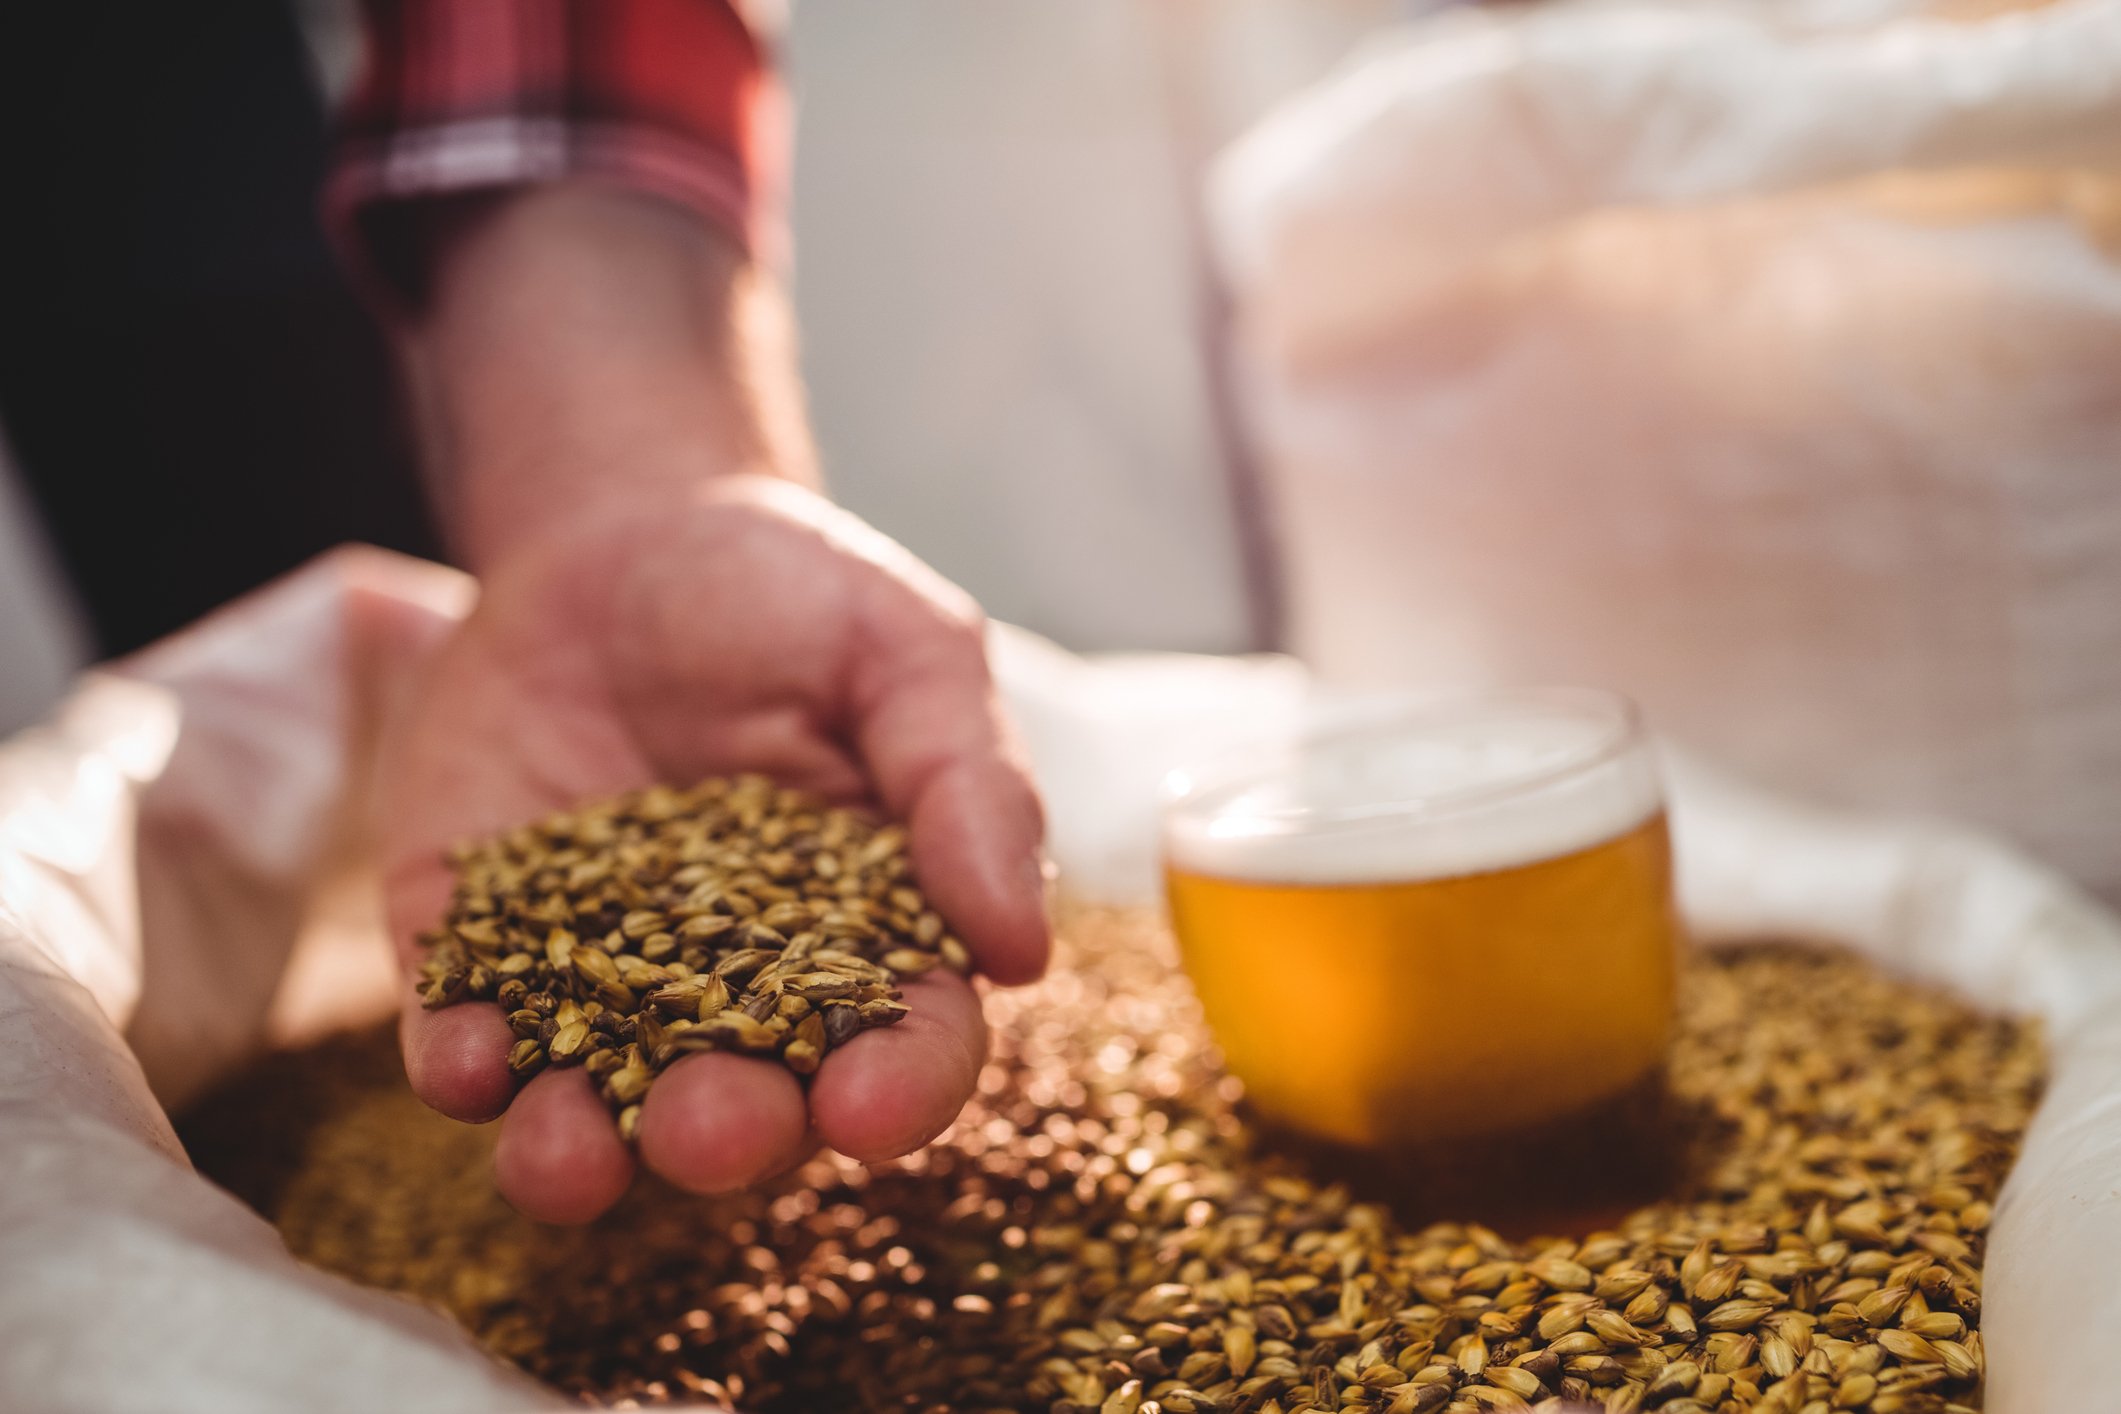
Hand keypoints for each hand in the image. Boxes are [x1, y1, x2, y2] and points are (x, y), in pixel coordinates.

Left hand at [379, 474, 1047, 1222]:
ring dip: (580, 1152)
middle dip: (730, 1135)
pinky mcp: (476, 946)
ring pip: (596, 1109)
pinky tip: (461, 1059)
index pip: (906, 1043)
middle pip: (750, 1105)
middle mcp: (739, 994)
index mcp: (871, 938)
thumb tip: (1021, 949)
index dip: (901, 1086)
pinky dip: (461, 1061)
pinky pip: (463, 1030)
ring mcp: (598, 981)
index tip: (873, 1105)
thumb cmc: (793, 595)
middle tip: (711, 1128)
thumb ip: (968, 784)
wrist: (618, 533)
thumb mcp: (908, 650)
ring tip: (564, 1154)